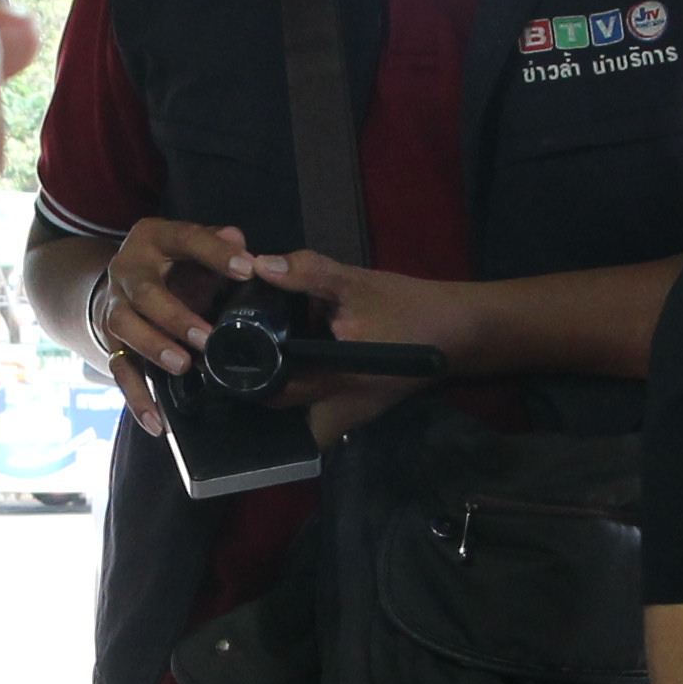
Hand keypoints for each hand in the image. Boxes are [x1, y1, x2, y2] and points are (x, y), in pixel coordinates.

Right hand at [92, 215, 257, 432]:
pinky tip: (157, 422)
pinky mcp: (112, 342)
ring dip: (153, 348)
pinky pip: (120, 370)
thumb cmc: (176, 263)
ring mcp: (115, 307)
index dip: (215, 253)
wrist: (124, 280)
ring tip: (182, 366)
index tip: (247, 269)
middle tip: (206, 338)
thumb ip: (219, 244)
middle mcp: (128, 270)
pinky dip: (137, 397)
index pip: (186, 238)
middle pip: (145, 292)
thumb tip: (241, 244)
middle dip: (175, 316)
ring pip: (125, 328)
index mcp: (154, 238)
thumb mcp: (194, 246)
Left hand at [252, 249, 483, 442]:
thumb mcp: (357, 282)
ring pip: (296, 418)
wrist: (457, 331)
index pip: (271, 393)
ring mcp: (349, 418)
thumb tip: (260, 265)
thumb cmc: (408, 308)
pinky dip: (301, 395)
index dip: (242, 376)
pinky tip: (295, 365)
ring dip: (278, 394)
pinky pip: (316, 414)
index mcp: (334, 382)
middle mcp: (338, 413)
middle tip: (237, 355)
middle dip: (257, 386)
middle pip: (279, 411)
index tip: (225, 353)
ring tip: (258, 361)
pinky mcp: (357, 412)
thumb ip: (309, 273)